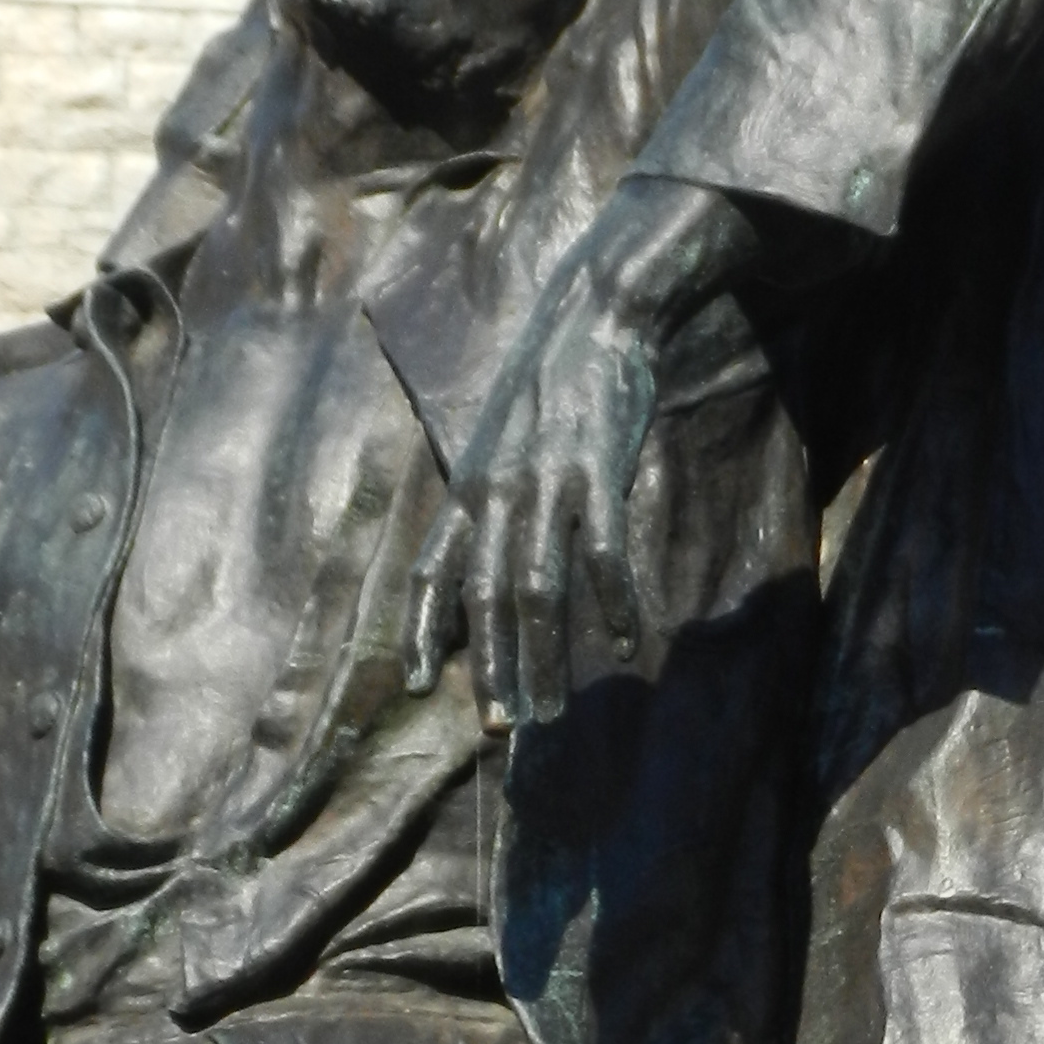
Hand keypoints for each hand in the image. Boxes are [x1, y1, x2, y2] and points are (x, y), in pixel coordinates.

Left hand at [401, 179, 759, 727]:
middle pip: (487, 600)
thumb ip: (488, 500)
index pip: (431, 572)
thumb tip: (482, 559)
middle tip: (507, 726)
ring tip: (555, 708)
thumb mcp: (498, 442)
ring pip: (537, 590)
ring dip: (544, 657)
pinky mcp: (597, 472)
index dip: (420, 630)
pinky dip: (613, 602)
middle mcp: (495, 492)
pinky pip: (602, 552)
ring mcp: (545, 484)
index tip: (416, 684)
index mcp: (468, 488)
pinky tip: (627, 640)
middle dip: (492, 670)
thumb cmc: (550, 388)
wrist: (593, 317)